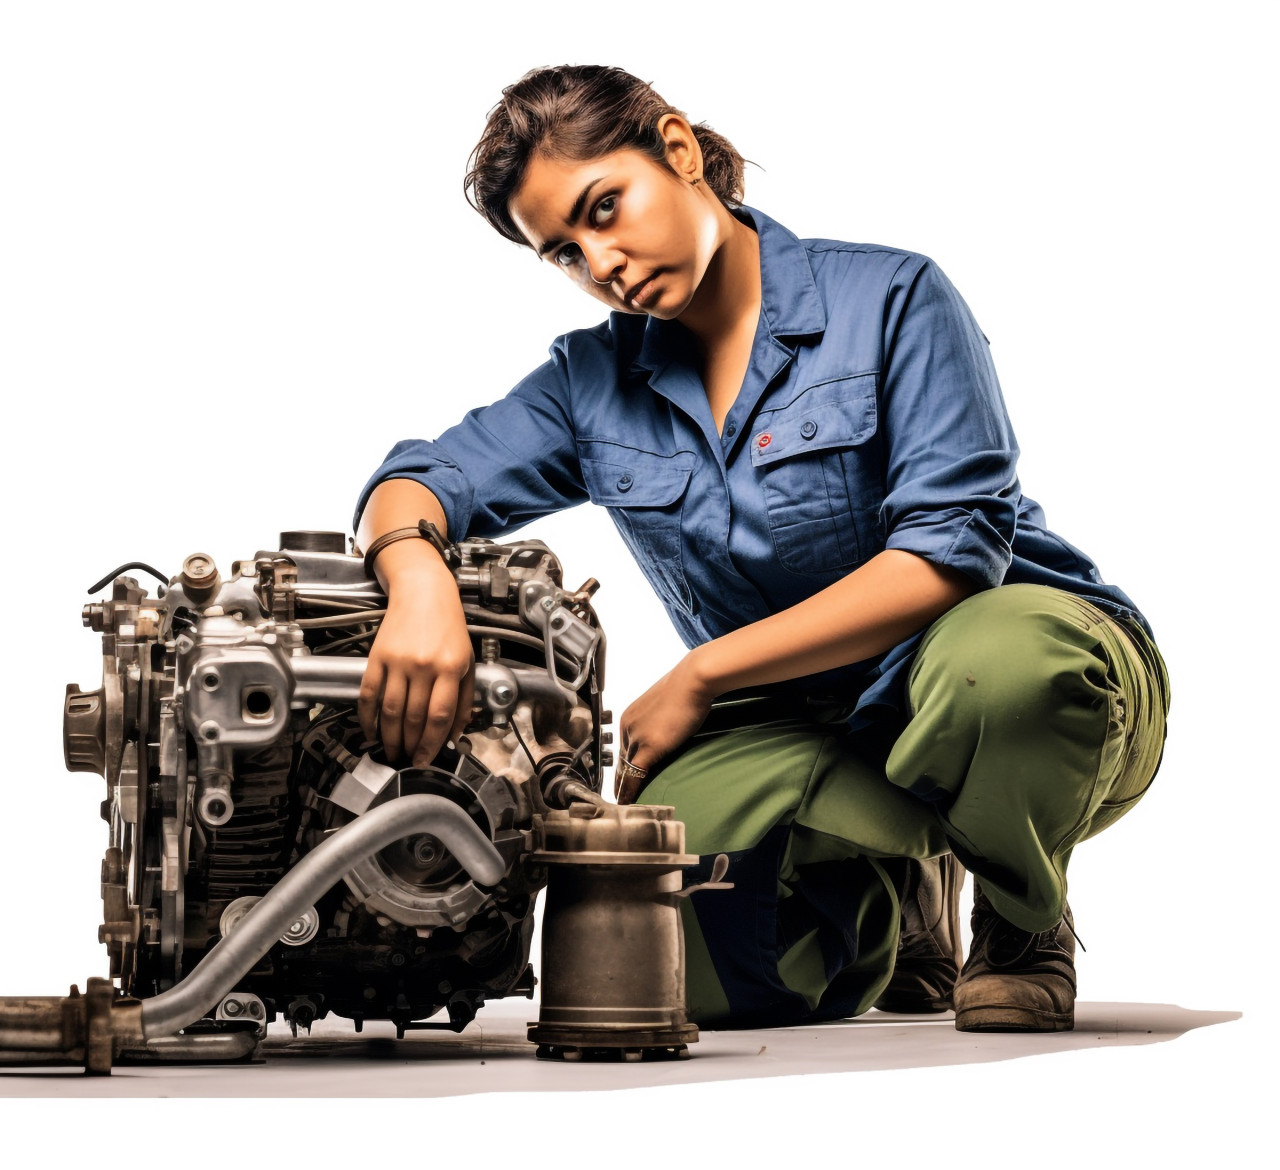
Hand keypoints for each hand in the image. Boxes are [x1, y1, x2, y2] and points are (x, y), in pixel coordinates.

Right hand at [357, 556, 474, 767]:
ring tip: (391, 751)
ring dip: (389, 736)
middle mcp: (424, 665)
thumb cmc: (449, 626)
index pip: (439, 716)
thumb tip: (457, 733)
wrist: (424, 591)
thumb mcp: (468, 660)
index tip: (427, 759)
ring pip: (390, 710)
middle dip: (410, 744)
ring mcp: (399, 661)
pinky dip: (367, 716)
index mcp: (451, 667)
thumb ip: (465, 699)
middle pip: (413, 717)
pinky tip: (370, 730)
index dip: (432, 743)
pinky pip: (369, 693)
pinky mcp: (378, 656)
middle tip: (407, 759)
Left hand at [616, 653, 713, 803]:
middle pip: (621, 760)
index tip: (624, 779)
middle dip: (621, 779)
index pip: (623, 747)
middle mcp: (627, 726)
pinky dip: (631, 790)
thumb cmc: (686, 688)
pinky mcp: (650, 746)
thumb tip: (666, 731)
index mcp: (629, 717)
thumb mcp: (665, 706)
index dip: (624, 765)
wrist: (693, 681)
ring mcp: (637, 736)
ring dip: (625, 787)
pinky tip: (630, 802)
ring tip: (625, 804)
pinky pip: (635, 773)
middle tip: (621, 797)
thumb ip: (659, 721)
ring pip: (626, 768)